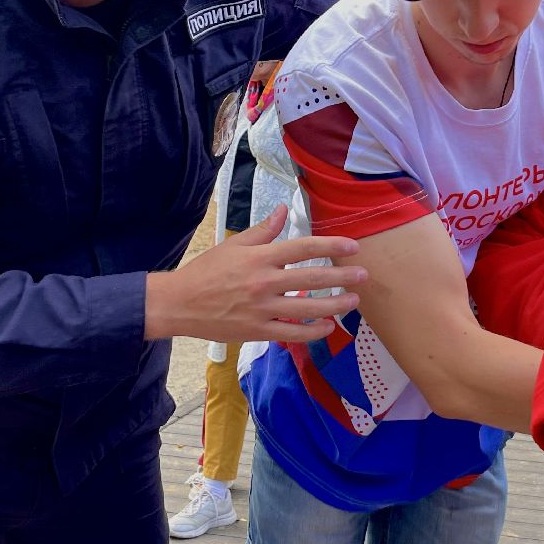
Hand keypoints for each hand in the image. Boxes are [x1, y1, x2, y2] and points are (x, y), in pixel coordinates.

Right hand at [144, 205, 366, 341]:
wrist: (179, 303)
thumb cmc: (207, 271)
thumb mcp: (234, 245)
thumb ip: (263, 231)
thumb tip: (283, 211)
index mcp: (260, 257)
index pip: (303, 248)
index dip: (330, 246)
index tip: (352, 247)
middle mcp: (265, 282)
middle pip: (312, 279)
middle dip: (342, 276)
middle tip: (363, 275)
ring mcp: (263, 309)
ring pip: (308, 308)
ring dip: (335, 305)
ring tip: (354, 301)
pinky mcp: (258, 331)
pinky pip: (292, 333)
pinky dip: (313, 331)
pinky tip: (329, 327)